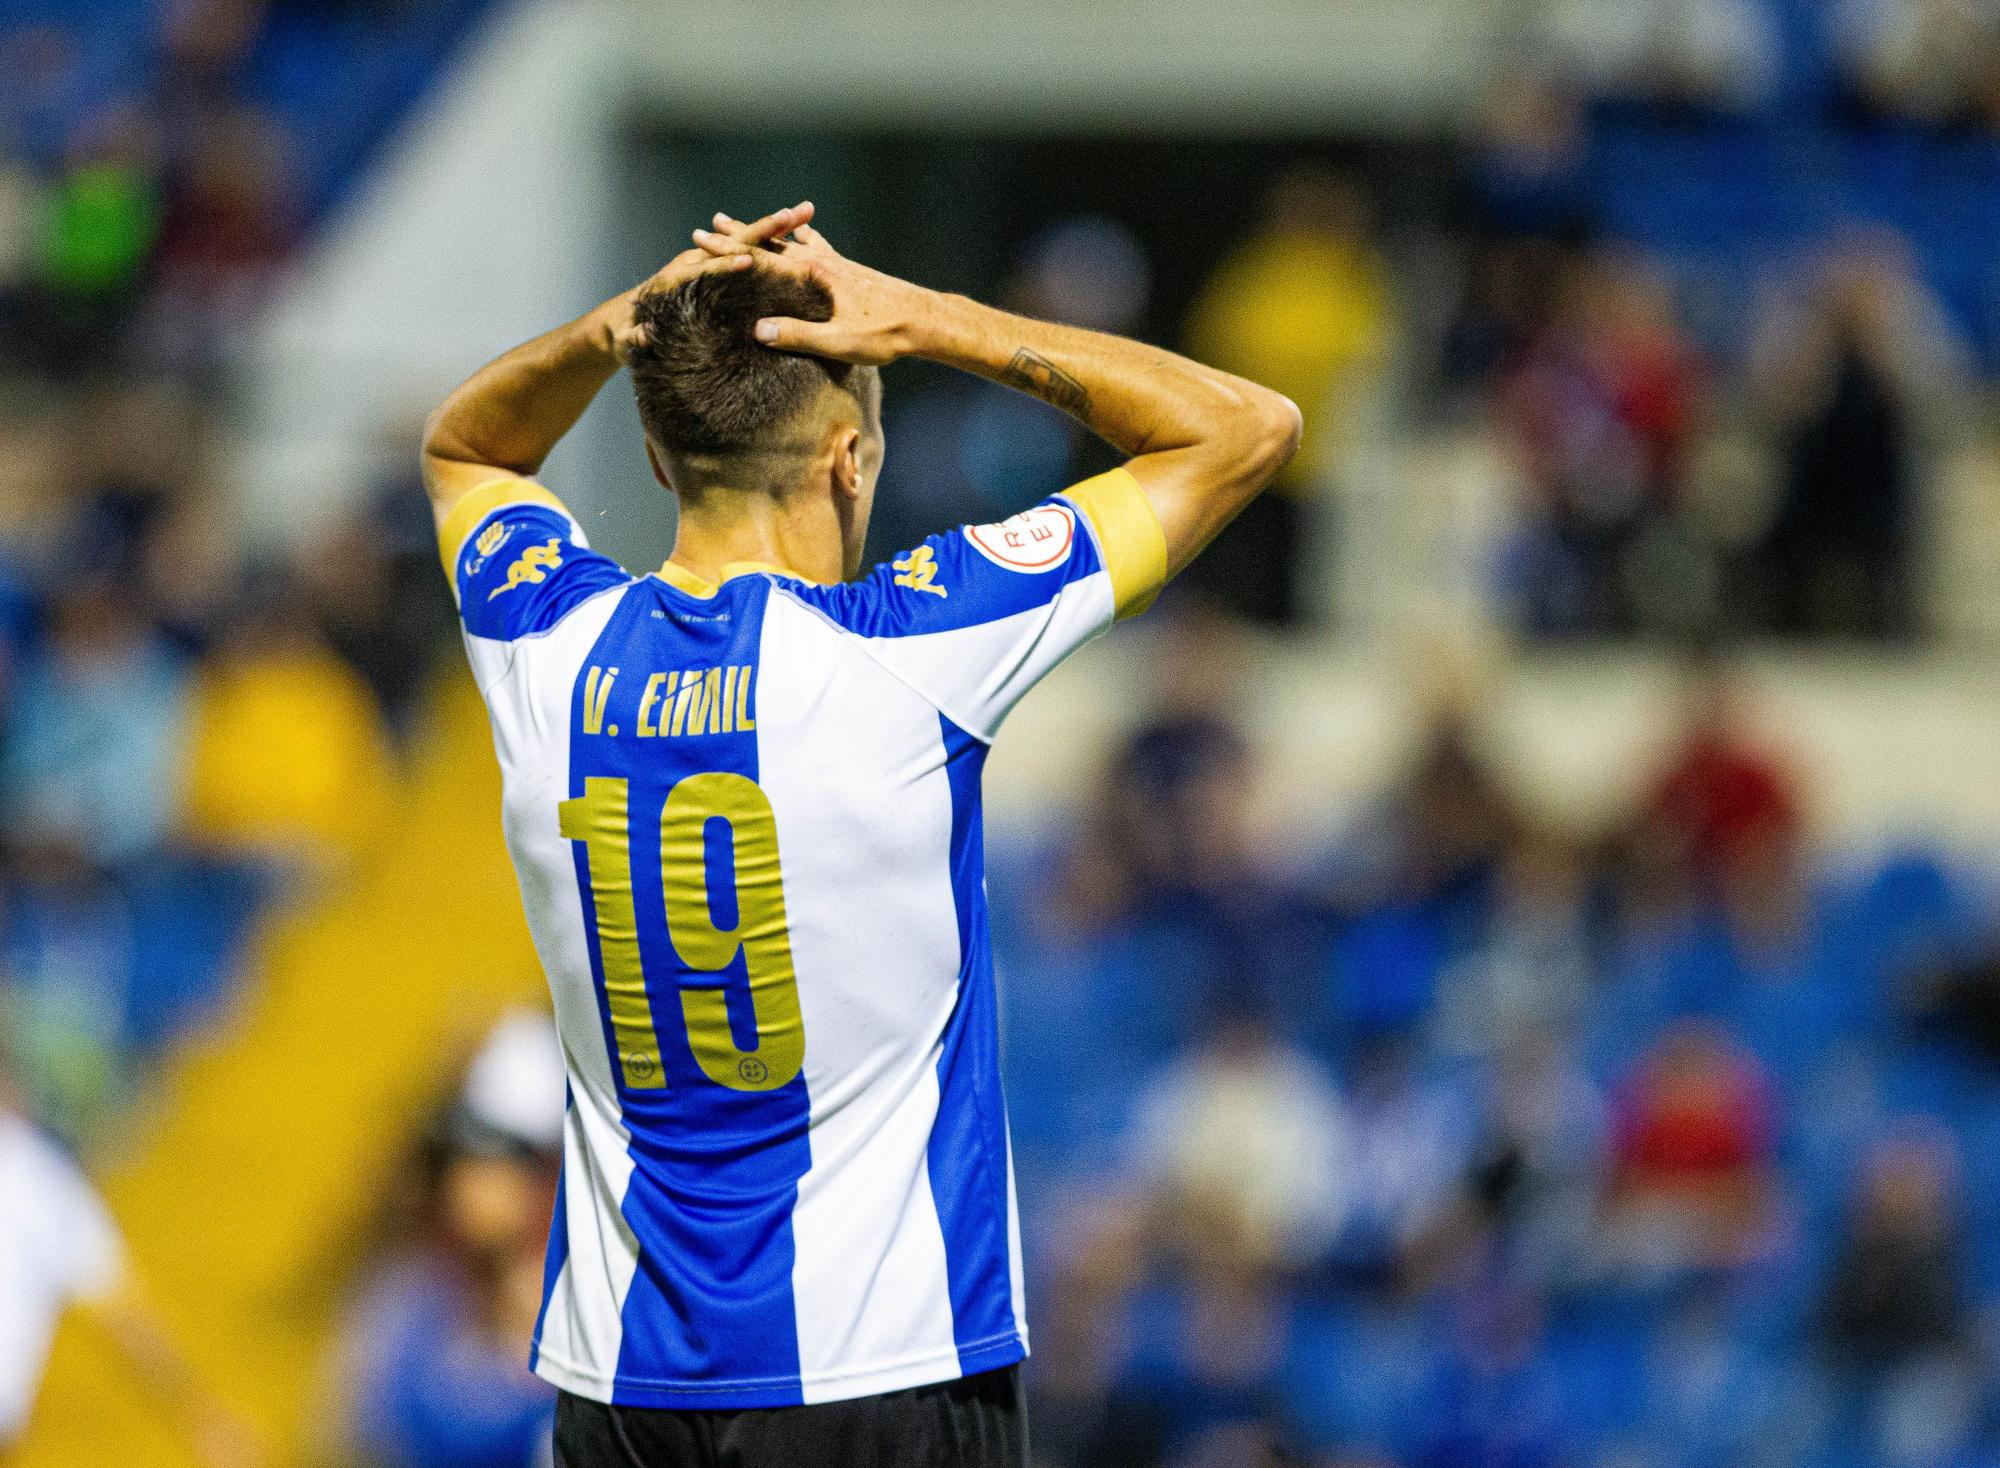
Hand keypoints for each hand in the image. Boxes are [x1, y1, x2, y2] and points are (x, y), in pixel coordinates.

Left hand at [604, 202, 815, 361]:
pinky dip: (773, 244)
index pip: (707, 268)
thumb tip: (643, 334)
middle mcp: (695, 263)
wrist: (619, 323)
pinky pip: (750, 254)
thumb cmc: (622, 334)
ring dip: (777, 229)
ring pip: (747, 242)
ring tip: (806, 214)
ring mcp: (707, 265)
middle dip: (766, 228)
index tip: (747, 260)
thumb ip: (634, 337)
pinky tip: (799, 238)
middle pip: (736, 242)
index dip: (726, 264)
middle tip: (796, 213)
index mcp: (677, 277)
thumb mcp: (624, 340)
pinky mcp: (715, 273)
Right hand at [692, 211, 934, 367]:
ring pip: (793, 243)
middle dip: (740, 236)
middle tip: (710, 224)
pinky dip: (803, 237)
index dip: (728, 251)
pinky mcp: (849, 271)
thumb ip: (797, 335)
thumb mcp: (838, 341)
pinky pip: (819, 247)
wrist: (925, 320)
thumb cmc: (884, 334)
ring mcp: (837, 264)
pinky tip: (803, 230)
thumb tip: (757, 330)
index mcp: (814, 276)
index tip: (700, 241)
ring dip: (767, 235)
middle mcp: (823, 262)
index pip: (762, 260)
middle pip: (772, 245)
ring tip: (748, 223)